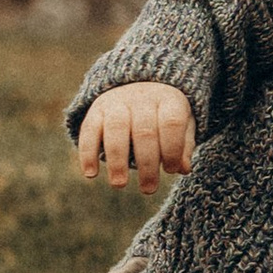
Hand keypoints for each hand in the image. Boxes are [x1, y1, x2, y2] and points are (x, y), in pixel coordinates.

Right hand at [76, 81, 196, 193]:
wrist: (137, 83)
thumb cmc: (164, 114)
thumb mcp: (182, 124)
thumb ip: (184, 145)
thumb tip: (184, 169)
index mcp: (168, 100)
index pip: (172, 123)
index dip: (172, 148)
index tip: (171, 170)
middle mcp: (142, 99)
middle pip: (144, 131)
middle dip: (147, 163)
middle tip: (148, 189)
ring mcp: (117, 103)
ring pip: (116, 129)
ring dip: (117, 160)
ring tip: (120, 185)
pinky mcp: (96, 110)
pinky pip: (89, 130)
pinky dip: (88, 153)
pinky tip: (91, 174)